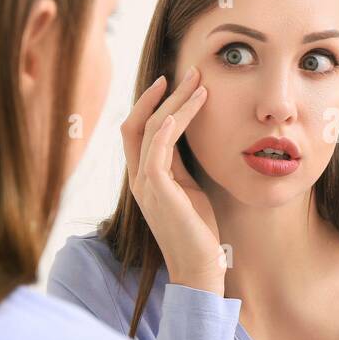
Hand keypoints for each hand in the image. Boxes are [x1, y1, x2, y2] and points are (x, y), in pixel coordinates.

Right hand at [120, 65, 225, 295]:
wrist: (198, 267)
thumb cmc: (198, 231)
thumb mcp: (188, 189)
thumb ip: (180, 165)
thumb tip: (184, 137)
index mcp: (144, 177)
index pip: (139, 130)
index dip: (153, 103)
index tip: (176, 82)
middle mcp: (138, 177)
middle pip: (139, 122)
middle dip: (164, 94)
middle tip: (192, 72)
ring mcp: (144, 183)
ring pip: (151, 128)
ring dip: (176, 102)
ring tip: (200, 82)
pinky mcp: (157, 188)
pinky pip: (159, 144)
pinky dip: (175, 121)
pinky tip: (194, 106)